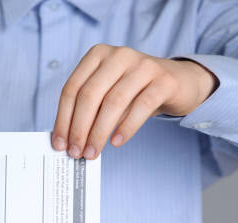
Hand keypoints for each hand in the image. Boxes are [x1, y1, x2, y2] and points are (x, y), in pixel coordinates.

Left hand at [52, 44, 217, 158]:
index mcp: (97, 55)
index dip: (63, 119)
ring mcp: (143, 65)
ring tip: (93, 153)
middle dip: (79, 128)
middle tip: (75, 152)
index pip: (71, 89)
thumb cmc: (134, 91)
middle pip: (89, 95)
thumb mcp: (107, 93)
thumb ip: (88, 110)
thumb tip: (67, 140)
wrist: (179, 82)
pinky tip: (116, 142)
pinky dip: (126, 127)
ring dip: (99, 132)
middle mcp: (118, 55)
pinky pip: (141, 106)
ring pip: (113, 102)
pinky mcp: (164, 80)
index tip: (59, 144)